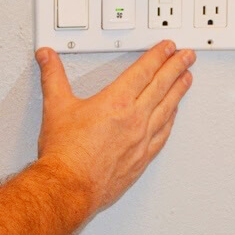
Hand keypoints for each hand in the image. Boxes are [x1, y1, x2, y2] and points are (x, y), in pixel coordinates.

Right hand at [35, 40, 194, 211]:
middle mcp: (135, 119)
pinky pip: (163, 133)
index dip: (158, 55)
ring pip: (168, 109)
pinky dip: (171, 120)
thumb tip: (47, 57)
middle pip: (162, 86)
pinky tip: (173, 115)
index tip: (168, 47)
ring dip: (179, 91)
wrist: (69, 187)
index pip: (144, 71)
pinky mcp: (142, 159)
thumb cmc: (65, 154)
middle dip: (176, 67)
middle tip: (187, 56)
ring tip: (188, 79)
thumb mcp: (55, 106)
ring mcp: (141, 140)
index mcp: (117, 102)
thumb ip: (52, 77)